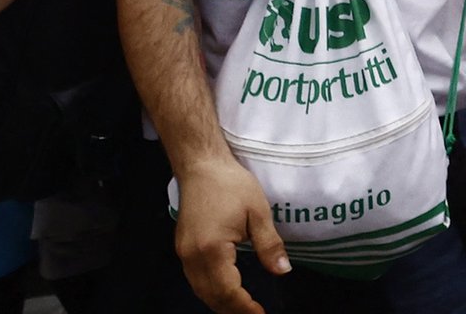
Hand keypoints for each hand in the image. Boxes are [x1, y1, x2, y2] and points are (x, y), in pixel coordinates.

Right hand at [173, 158, 287, 313]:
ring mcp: (184, 253)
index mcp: (212, 249)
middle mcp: (193, 256)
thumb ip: (270, 245)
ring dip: (220, 303)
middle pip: (211, 296)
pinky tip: (225, 291)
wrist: (201, 165)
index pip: (228, 291)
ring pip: (200, 291)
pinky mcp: (182, 248)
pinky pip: (195, 280)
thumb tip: (283, 271)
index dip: (245, 307)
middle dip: (233, 310)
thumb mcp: (258, 211)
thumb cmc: (231, 184)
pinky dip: (210, 292)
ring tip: (242, 309)